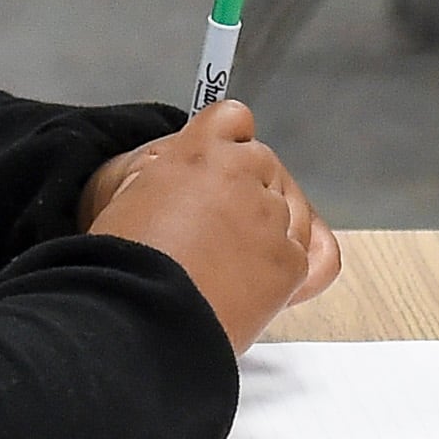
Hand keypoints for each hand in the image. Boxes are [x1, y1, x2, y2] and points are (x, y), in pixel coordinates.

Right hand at [88, 101, 335, 348]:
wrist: (138, 319)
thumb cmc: (121, 263)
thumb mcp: (124, 190)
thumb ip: (165, 170)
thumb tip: (181, 169)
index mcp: (200, 150)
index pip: (233, 119)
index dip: (226, 142)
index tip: (218, 163)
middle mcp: (245, 175)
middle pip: (266, 165)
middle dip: (247, 189)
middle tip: (215, 225)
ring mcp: (274, 219)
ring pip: (294, 206)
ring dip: (272, 224)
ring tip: (234, 258)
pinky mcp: (291, 264)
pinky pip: (317, 252)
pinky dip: (297, 261)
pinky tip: (273, 270)